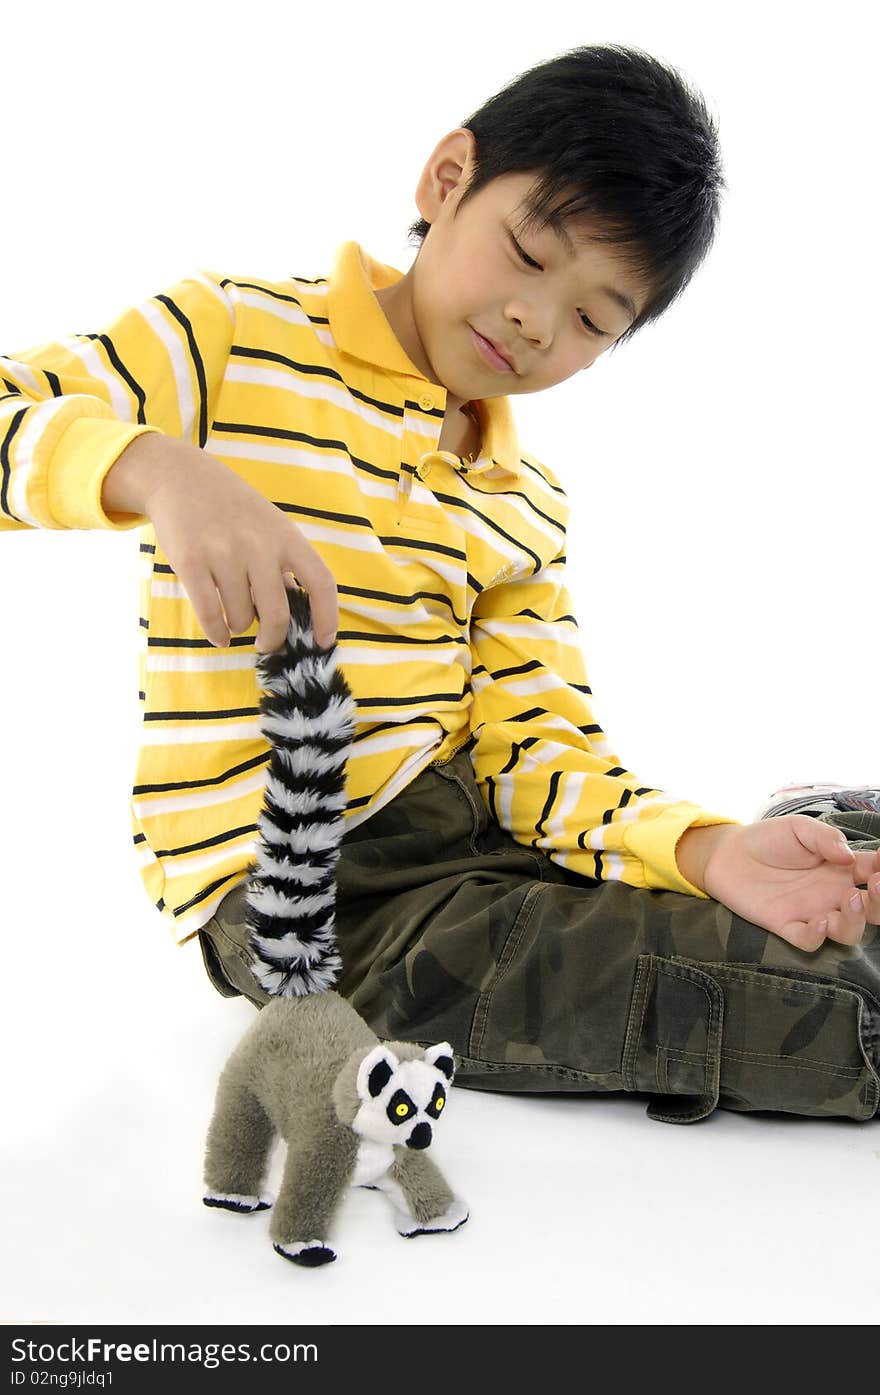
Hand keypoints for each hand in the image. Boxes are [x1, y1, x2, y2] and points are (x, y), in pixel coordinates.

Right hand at [144, 446, 337, 651]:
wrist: (181, 478)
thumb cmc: (233, 509)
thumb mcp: (270, 526)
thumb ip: (284, 564)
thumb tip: (298, 613)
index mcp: (287, 536)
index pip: (321, 582)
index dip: (327, 618)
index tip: (323, 642)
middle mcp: (259, 544)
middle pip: (278, 614)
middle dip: (273, 638)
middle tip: (266, 643)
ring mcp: (223, 553)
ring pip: (241, 617)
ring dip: (238, 626)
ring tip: (233, 615)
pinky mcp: (190, 562)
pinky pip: (210, 615)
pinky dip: (216, 633)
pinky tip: (219, 636)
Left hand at [692, 818, 879, 950]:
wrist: (728, 853)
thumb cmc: (769, 839)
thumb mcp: (799, 828)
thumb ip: (826, 838)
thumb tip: (849, 856)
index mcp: (842, 869)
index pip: (875, 872)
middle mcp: (833, 894)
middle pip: (872, 909)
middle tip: (874, 885)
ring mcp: (812, 912)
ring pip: (847, 932)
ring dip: (855, 921)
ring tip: (849, 901)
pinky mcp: (786, 925)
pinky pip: (809, 941)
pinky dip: (817, 937)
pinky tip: (818, 921)